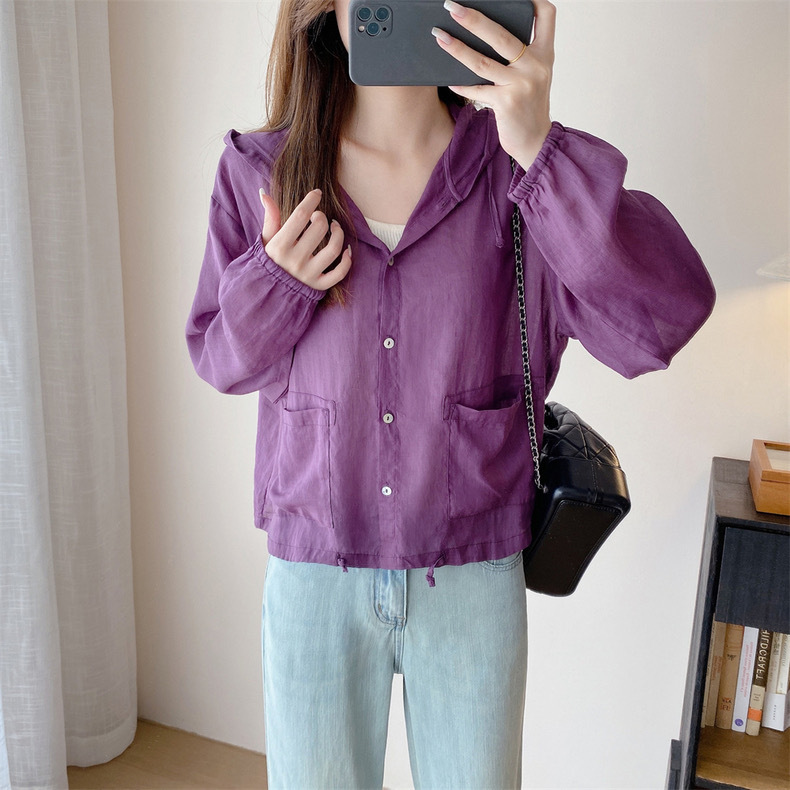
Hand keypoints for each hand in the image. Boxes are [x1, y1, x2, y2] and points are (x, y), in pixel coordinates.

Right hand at [259, 188, 352, 290]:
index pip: (300, 215)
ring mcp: (308, 275)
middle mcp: (295, 261)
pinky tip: (346, 250)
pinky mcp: (318, 286)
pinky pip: (339, 273)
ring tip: (335, 227)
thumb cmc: (269, 263)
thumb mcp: (265, 241)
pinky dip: (347, 261)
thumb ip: (269, 218)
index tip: (316, 194)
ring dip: (339, 234)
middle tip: (319, 216)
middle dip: (322, 216)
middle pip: (319, 228)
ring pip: (334, 249)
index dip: (311, 200)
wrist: (268, 295)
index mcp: (280, 246)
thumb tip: (265, 194)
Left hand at [431, 0, 554, 170]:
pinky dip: (461, 84)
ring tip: (439, 36)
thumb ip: (521, 55)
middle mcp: (535, 66)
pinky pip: (478, 89)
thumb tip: (486, 35)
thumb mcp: (534, 76)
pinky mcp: (507, 103)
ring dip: (457, 48)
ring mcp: (521, 85)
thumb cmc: (529, 107)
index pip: (546, 16)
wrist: (536, 141)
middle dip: (474, 19)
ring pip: (483, 61)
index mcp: (544, 54)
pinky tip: (448, 78)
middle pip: (502, 35)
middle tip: (452, 7)